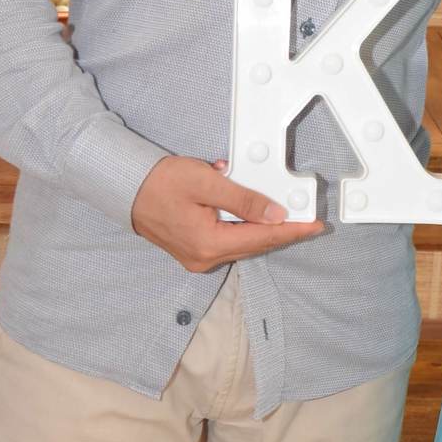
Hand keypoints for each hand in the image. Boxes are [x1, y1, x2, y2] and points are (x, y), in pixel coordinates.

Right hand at [132, 156, 323, 270]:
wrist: (126, 187)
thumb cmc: (159, 182)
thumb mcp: (207, 183)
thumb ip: (243, 200)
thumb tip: (274, 214)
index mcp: (208, 245)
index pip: (262, 238)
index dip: (292, 231)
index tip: (314, 226)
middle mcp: (204, 258)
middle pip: (255, 244)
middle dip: (282, 231)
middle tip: (308, 220)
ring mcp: (197, 257)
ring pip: (242, 244)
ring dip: (264, 229)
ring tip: (287, 216)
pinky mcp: (194, 250)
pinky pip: (228, 241)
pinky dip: (245, 229)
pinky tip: (255, 216)